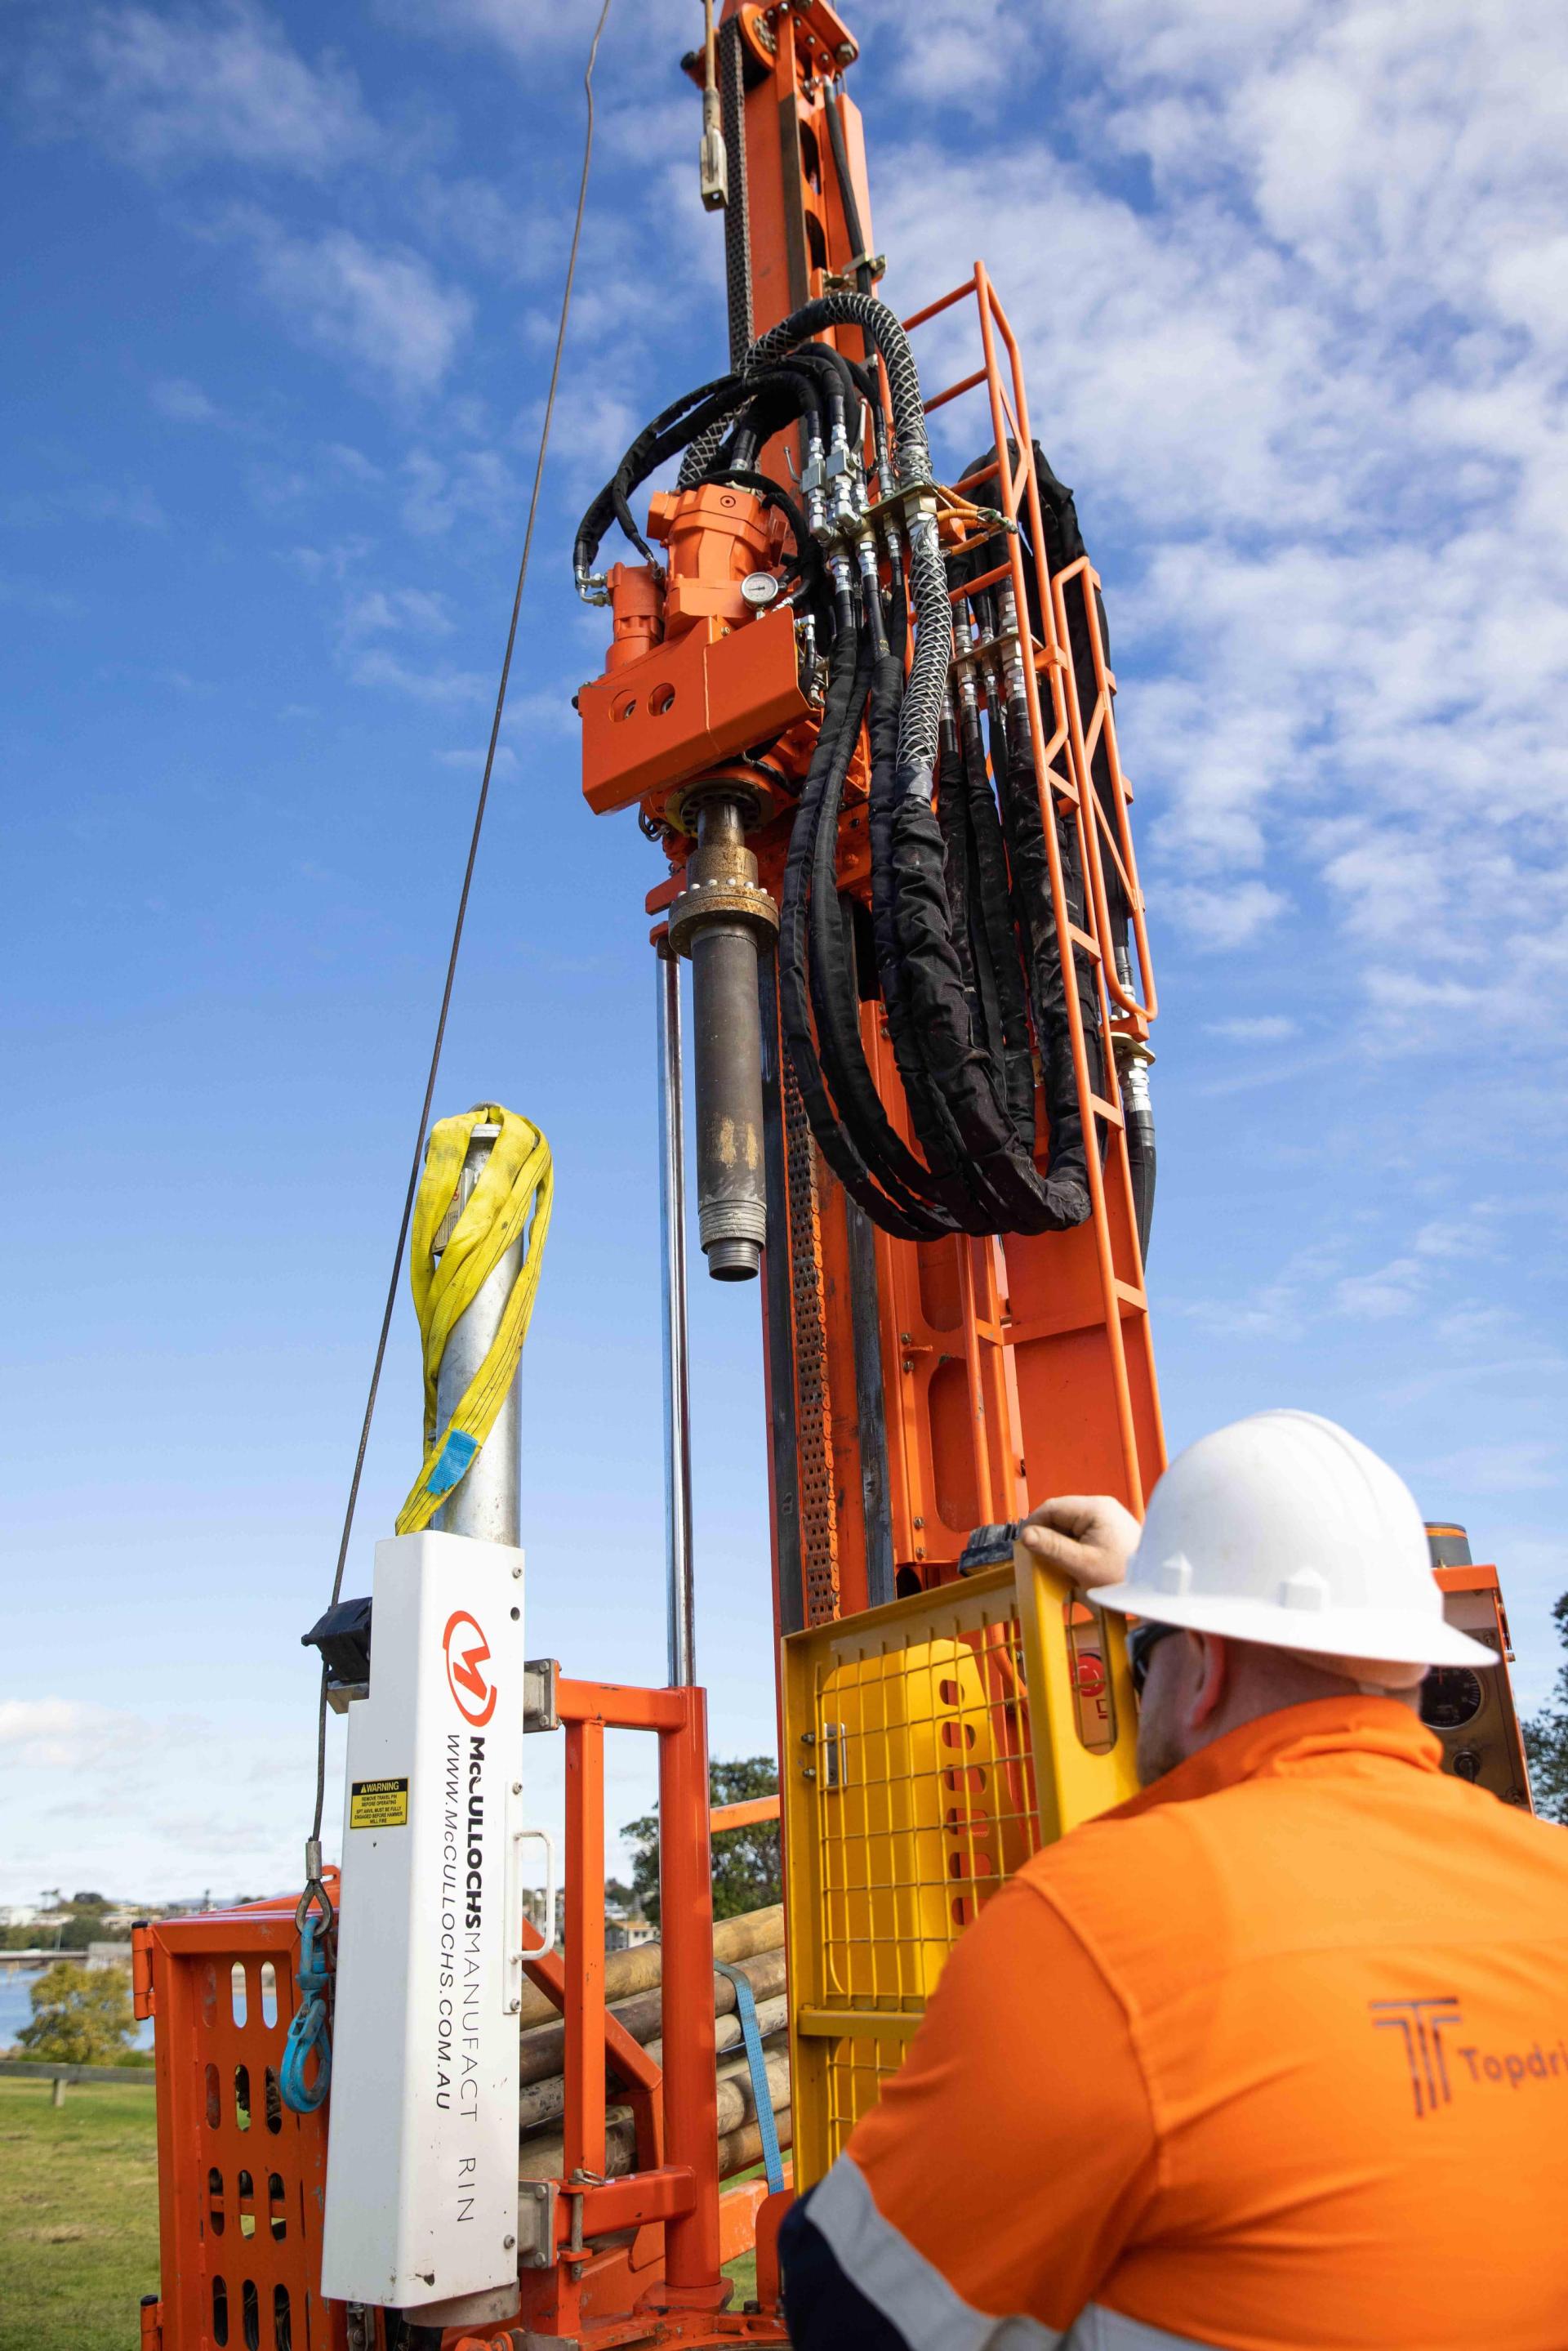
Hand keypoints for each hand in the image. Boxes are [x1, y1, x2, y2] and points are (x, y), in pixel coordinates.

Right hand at [1017, 1495, 1139, 1591]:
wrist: (1153, 1584)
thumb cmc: (1125, 1574)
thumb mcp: (1082, 1563)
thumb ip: (1052, 1547)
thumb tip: (1026, 1535)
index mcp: (1094, 1508)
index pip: (1051, 1507)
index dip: (1034, 1526)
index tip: (1025, 1545)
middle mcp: (1100, 1507)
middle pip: (1059, 1516)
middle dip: (1048, 1537)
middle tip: (1042, 1559)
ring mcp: (1106, 1517)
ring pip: (1069, 1526)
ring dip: (1060, 1544)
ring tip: (1061, 1565)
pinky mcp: (1108, 1529)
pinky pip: (1081, 1533)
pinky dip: (1073, 1547)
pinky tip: (1075, 1564)